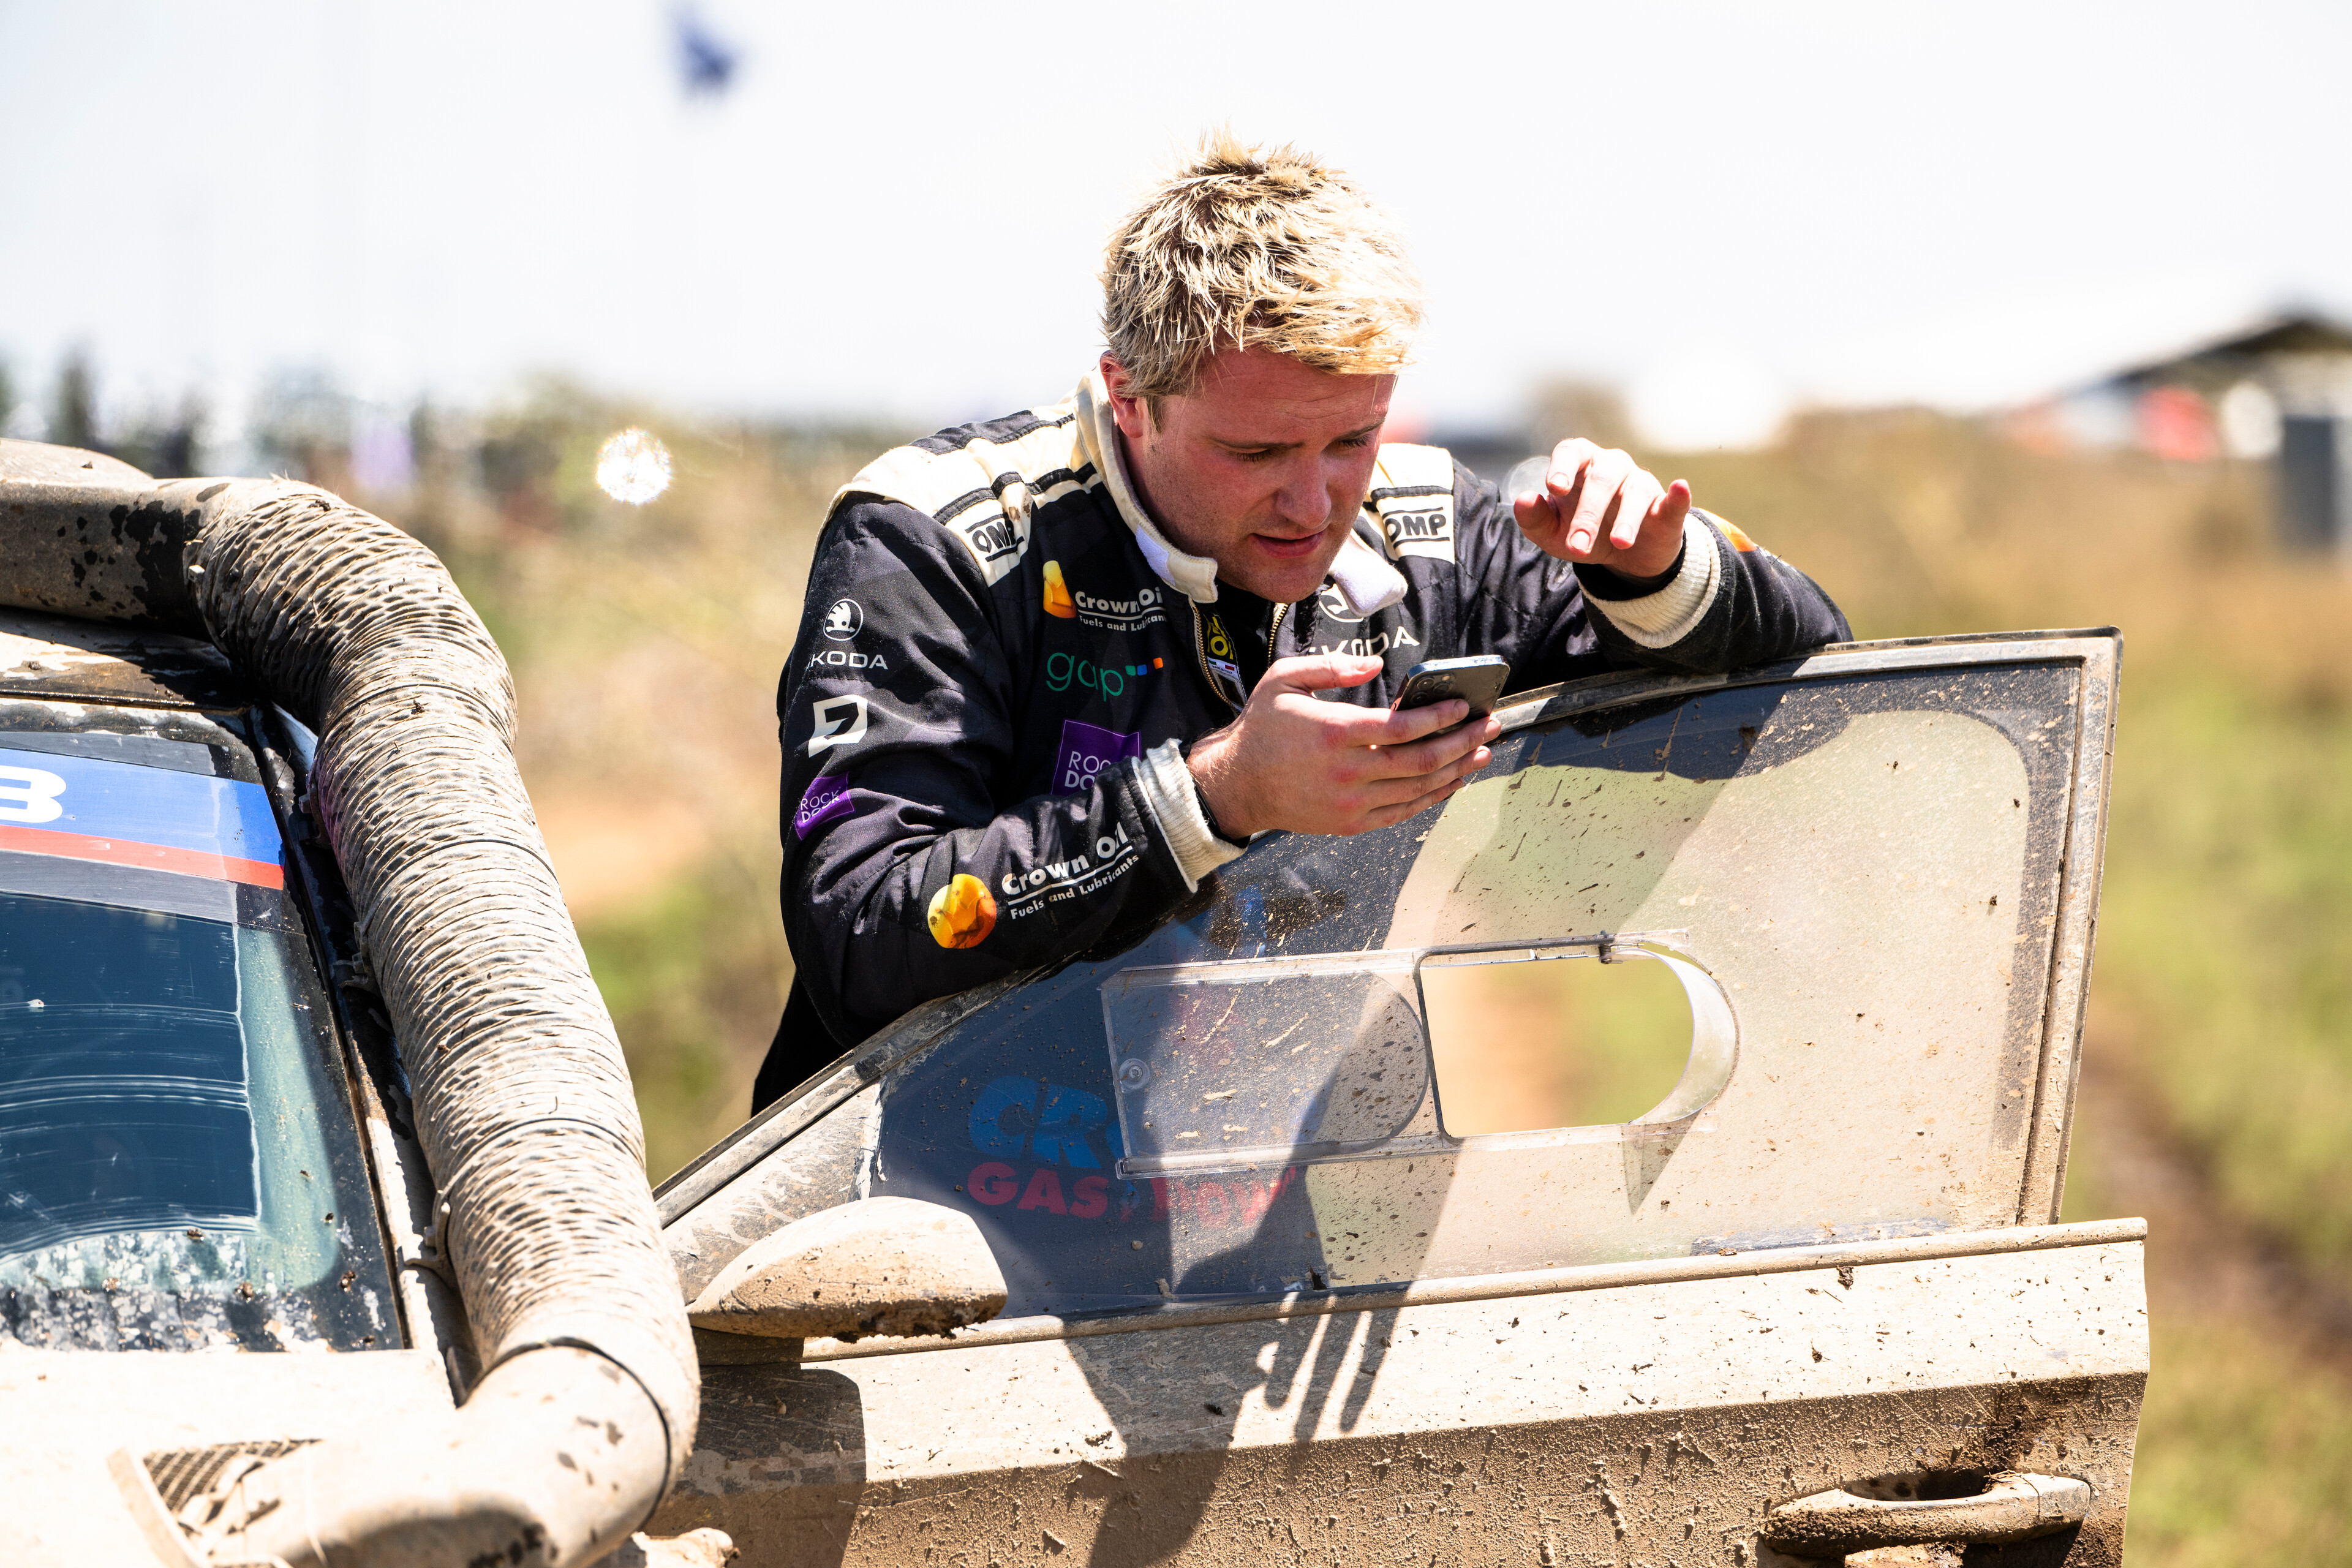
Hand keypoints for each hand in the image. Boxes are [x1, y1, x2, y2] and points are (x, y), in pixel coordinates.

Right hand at [1187, 655, 1502, 838]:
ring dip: (1456, 770)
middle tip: (1489, 726)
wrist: (1237, 785)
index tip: (1465, 706)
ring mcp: (1352, 802)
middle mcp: (1348, 772)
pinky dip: (1432, 797)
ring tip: (1481, 753)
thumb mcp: (1284, 680)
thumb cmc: (1262, 728)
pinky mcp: (1351, 822)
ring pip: (1419, 789)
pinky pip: (1403, 812)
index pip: (1404, 727)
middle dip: (1463, 742)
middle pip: (1421, 759)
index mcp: (1335, 732)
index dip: (1441, 717)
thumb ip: (1331, 667)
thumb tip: (1377, 666)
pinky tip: (1451, 782)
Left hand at [1513, 438, 1690, 579]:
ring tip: (1618, 542)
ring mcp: (1640, 483)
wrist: (1621, 559)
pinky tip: (1679, 489)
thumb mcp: (1552, 533)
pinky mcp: (1665, 507)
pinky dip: (1677, 495)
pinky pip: (1673, 499)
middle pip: (1601, 480)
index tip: (1554, 489)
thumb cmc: (1581, 534)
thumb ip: (1534, 518)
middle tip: (1578, 545)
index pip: (1570, 452)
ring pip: (1635, 492)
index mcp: (1580, 466)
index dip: (1562, 466)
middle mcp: (1611, 467)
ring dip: (1626, 518)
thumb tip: (1521, 499)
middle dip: (1588, 514)